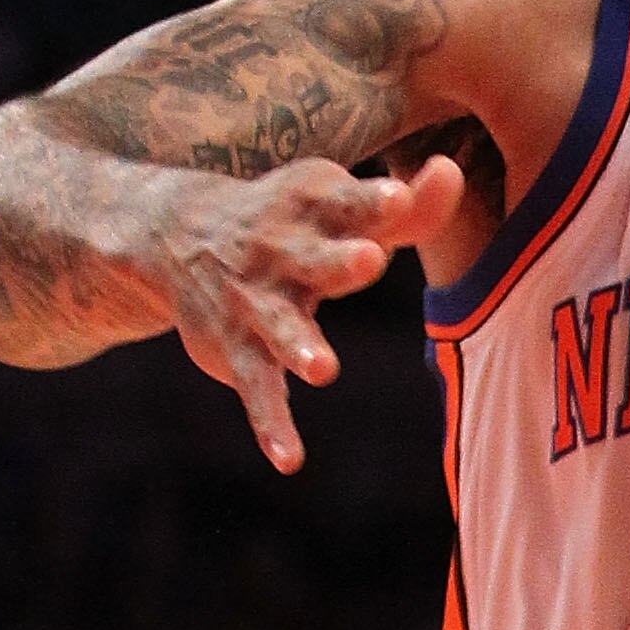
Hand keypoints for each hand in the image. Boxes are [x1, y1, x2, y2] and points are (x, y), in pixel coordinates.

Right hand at [154, 154, 462, 470]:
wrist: (179, 232)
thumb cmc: (296, 222)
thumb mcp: (344, 206)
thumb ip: (407, 206)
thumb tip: (450, 170)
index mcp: (314, 208)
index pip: (348, 201)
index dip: (374, 200)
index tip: (397, 196)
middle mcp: (281, 252)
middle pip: (316, 258)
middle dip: (341, 261)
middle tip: (371, 259)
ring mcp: (256, 301)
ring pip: (280, 325)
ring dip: (300, 345)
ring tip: (324, 370)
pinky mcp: (236, 347)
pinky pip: (257, 388)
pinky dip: (270, 424)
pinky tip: (290, 459)